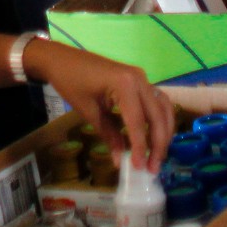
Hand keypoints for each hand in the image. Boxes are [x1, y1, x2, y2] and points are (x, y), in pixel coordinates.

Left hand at [27, 40, 173, 171]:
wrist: (62, 59)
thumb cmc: (70, 83)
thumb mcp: (88, 112)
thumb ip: (109, 136)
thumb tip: (121, 161)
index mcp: (125, 84)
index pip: (138, 122)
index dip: (141, 147)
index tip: (140, 167)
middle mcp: (139, 79)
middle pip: (157, 116)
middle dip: (158, 143)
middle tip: (153, 167)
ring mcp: (141, 78)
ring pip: (163, 108)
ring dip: (164, 132)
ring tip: (158, 155)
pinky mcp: (139, 80)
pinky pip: (157, 101)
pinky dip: (160, 119)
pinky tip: (156, 136)